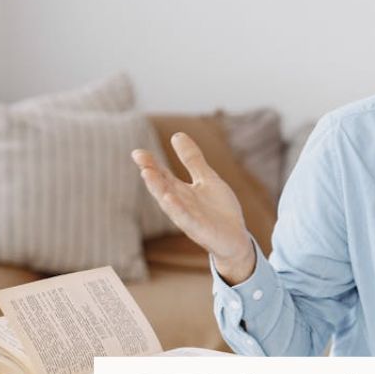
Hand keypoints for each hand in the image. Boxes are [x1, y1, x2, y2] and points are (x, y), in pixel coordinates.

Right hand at [131, 133, 255, 283]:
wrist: (236, 239)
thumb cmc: (219, 210)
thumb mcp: (207, 179)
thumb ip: (192, 160)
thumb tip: (177, 135)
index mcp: (181, 192)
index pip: (163, 175)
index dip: (151, 164)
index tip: (137, 152)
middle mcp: (180, 204)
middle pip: (162, 187)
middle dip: (151, 174)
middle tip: (139, 158)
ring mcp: (189, 218)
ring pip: (170, 202)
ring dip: (158, 189)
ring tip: (147, 173)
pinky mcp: (200, 230)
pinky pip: (186, 219)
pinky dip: (177, 209)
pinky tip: (169, 198)